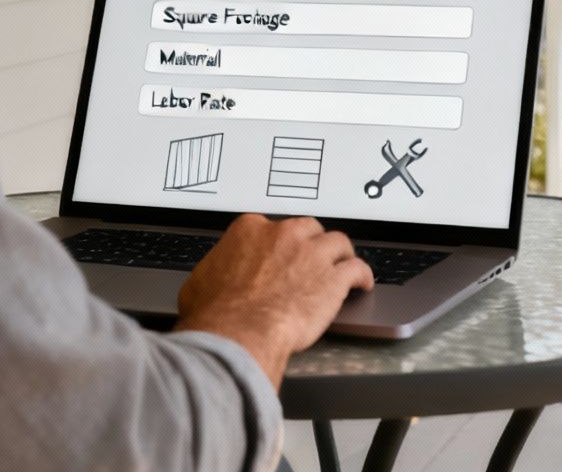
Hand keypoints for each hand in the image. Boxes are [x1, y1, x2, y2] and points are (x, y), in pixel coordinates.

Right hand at [173, 214, 373, 386]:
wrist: (238, 334)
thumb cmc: (217, 314)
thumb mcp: (199, 284)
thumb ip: (215, 272)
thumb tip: (211, 281)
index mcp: (250, 230)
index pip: (270, 227)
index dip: (277, 244)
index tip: (279, 254)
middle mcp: (284, 235)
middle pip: (307, 229)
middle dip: (310, 244)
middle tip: (309, 260)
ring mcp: (312, 254)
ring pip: (337, 243)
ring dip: (339, 254)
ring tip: (342, 264)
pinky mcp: (334, 278)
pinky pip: (357, 269)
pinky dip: (362, 275)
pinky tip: (362, 283)